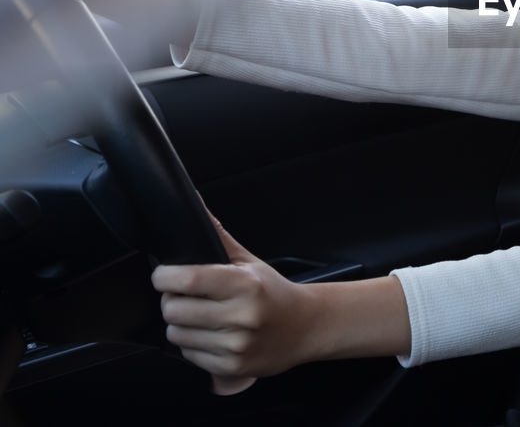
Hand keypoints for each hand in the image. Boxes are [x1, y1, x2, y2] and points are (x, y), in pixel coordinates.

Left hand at [152, 219, 319, 394]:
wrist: (306, 327)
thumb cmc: (272, 291)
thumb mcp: (249, 262)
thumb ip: (218, 237)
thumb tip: (194, 204)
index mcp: (245, 284)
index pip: (187, 279)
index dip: (164, 276)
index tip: (164, 274)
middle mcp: (241, 316)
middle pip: (173, 310)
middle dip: (172, 301)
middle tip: (185, 296)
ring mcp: (236, 344)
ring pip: (176, 334)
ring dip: (181, 324)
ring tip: (201, 316)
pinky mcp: (232, 366)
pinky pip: (189, 355)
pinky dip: (194, 345)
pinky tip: (212, 335)